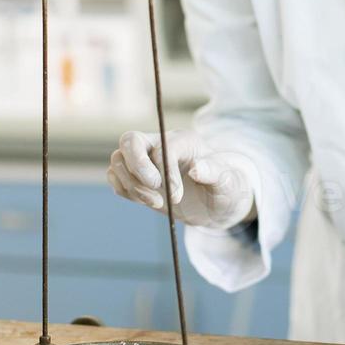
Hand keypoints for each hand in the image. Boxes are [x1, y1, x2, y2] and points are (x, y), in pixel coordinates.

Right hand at [107, 129, 254, 230]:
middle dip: (137, 167)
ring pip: (119, 160)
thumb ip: (215, 172)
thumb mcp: (229, 182)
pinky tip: (147, 201)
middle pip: (130, 141)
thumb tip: (196, 170)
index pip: (163, 147)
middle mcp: (160, 144)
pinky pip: (115, 176)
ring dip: (132, 184)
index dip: (166, 171)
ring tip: (156, 202)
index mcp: (184, 140)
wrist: (217, 205)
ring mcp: (145, 160)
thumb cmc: (226, 189)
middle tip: (155, 190)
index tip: (177, 195)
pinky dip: (124, 189)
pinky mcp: (136, 177)